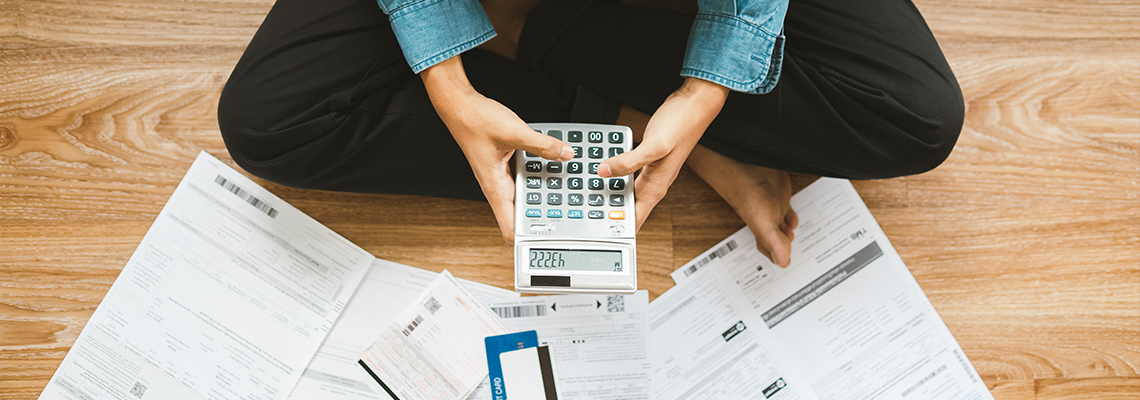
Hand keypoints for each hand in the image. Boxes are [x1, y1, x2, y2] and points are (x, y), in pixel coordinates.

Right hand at [422, 56, 572, 242]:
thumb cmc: (474, 121)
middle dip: (544, 214)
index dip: (527, 240)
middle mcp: (497, 186)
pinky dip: (537, 173)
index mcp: (495, 188)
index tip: (547, 242)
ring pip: (525, 194)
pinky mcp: (504, 165)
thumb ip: (542, 145)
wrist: (459, 106)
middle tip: (567, 212)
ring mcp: (500, 177)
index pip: (510, 228)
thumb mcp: (514, 132)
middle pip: (523, 213)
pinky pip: (524, 176)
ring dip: (542, 192)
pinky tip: (550, 163)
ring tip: (563, 188)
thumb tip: (563, 154)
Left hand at [599, 78, 729, 231]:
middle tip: (584, 213)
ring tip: (588, 194)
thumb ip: (628, 162)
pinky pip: (627, 173)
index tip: (598, 235)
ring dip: (609, 193)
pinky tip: (602, 168)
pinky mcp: (648, 159)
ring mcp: (651, 171)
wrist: (695, 105)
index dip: (618, 231)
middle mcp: (654, 183)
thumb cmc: (681, 125)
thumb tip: (604, 172)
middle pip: (627, 208)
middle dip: (607, 213)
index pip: (635, 219)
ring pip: (625, 190)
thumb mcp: (654, 146)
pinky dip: (613, 173)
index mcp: (656, 187)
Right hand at [686, 145, 798, 266]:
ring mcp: (774, 207)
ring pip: (781, 225)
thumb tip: (784, 262)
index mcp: (764, 232)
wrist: (748, 169)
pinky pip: (787, 208)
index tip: (784, 263)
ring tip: (791, 236)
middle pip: (777, 239)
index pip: (771, 250)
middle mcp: (768, 221)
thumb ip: (775, 245)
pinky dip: (791, 216)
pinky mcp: (779, 194)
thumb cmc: (748, 197)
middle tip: (790, 251)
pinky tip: (793, 217)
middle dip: (784, 246)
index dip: (778, 257)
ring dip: (787, 232)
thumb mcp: (765, 226)